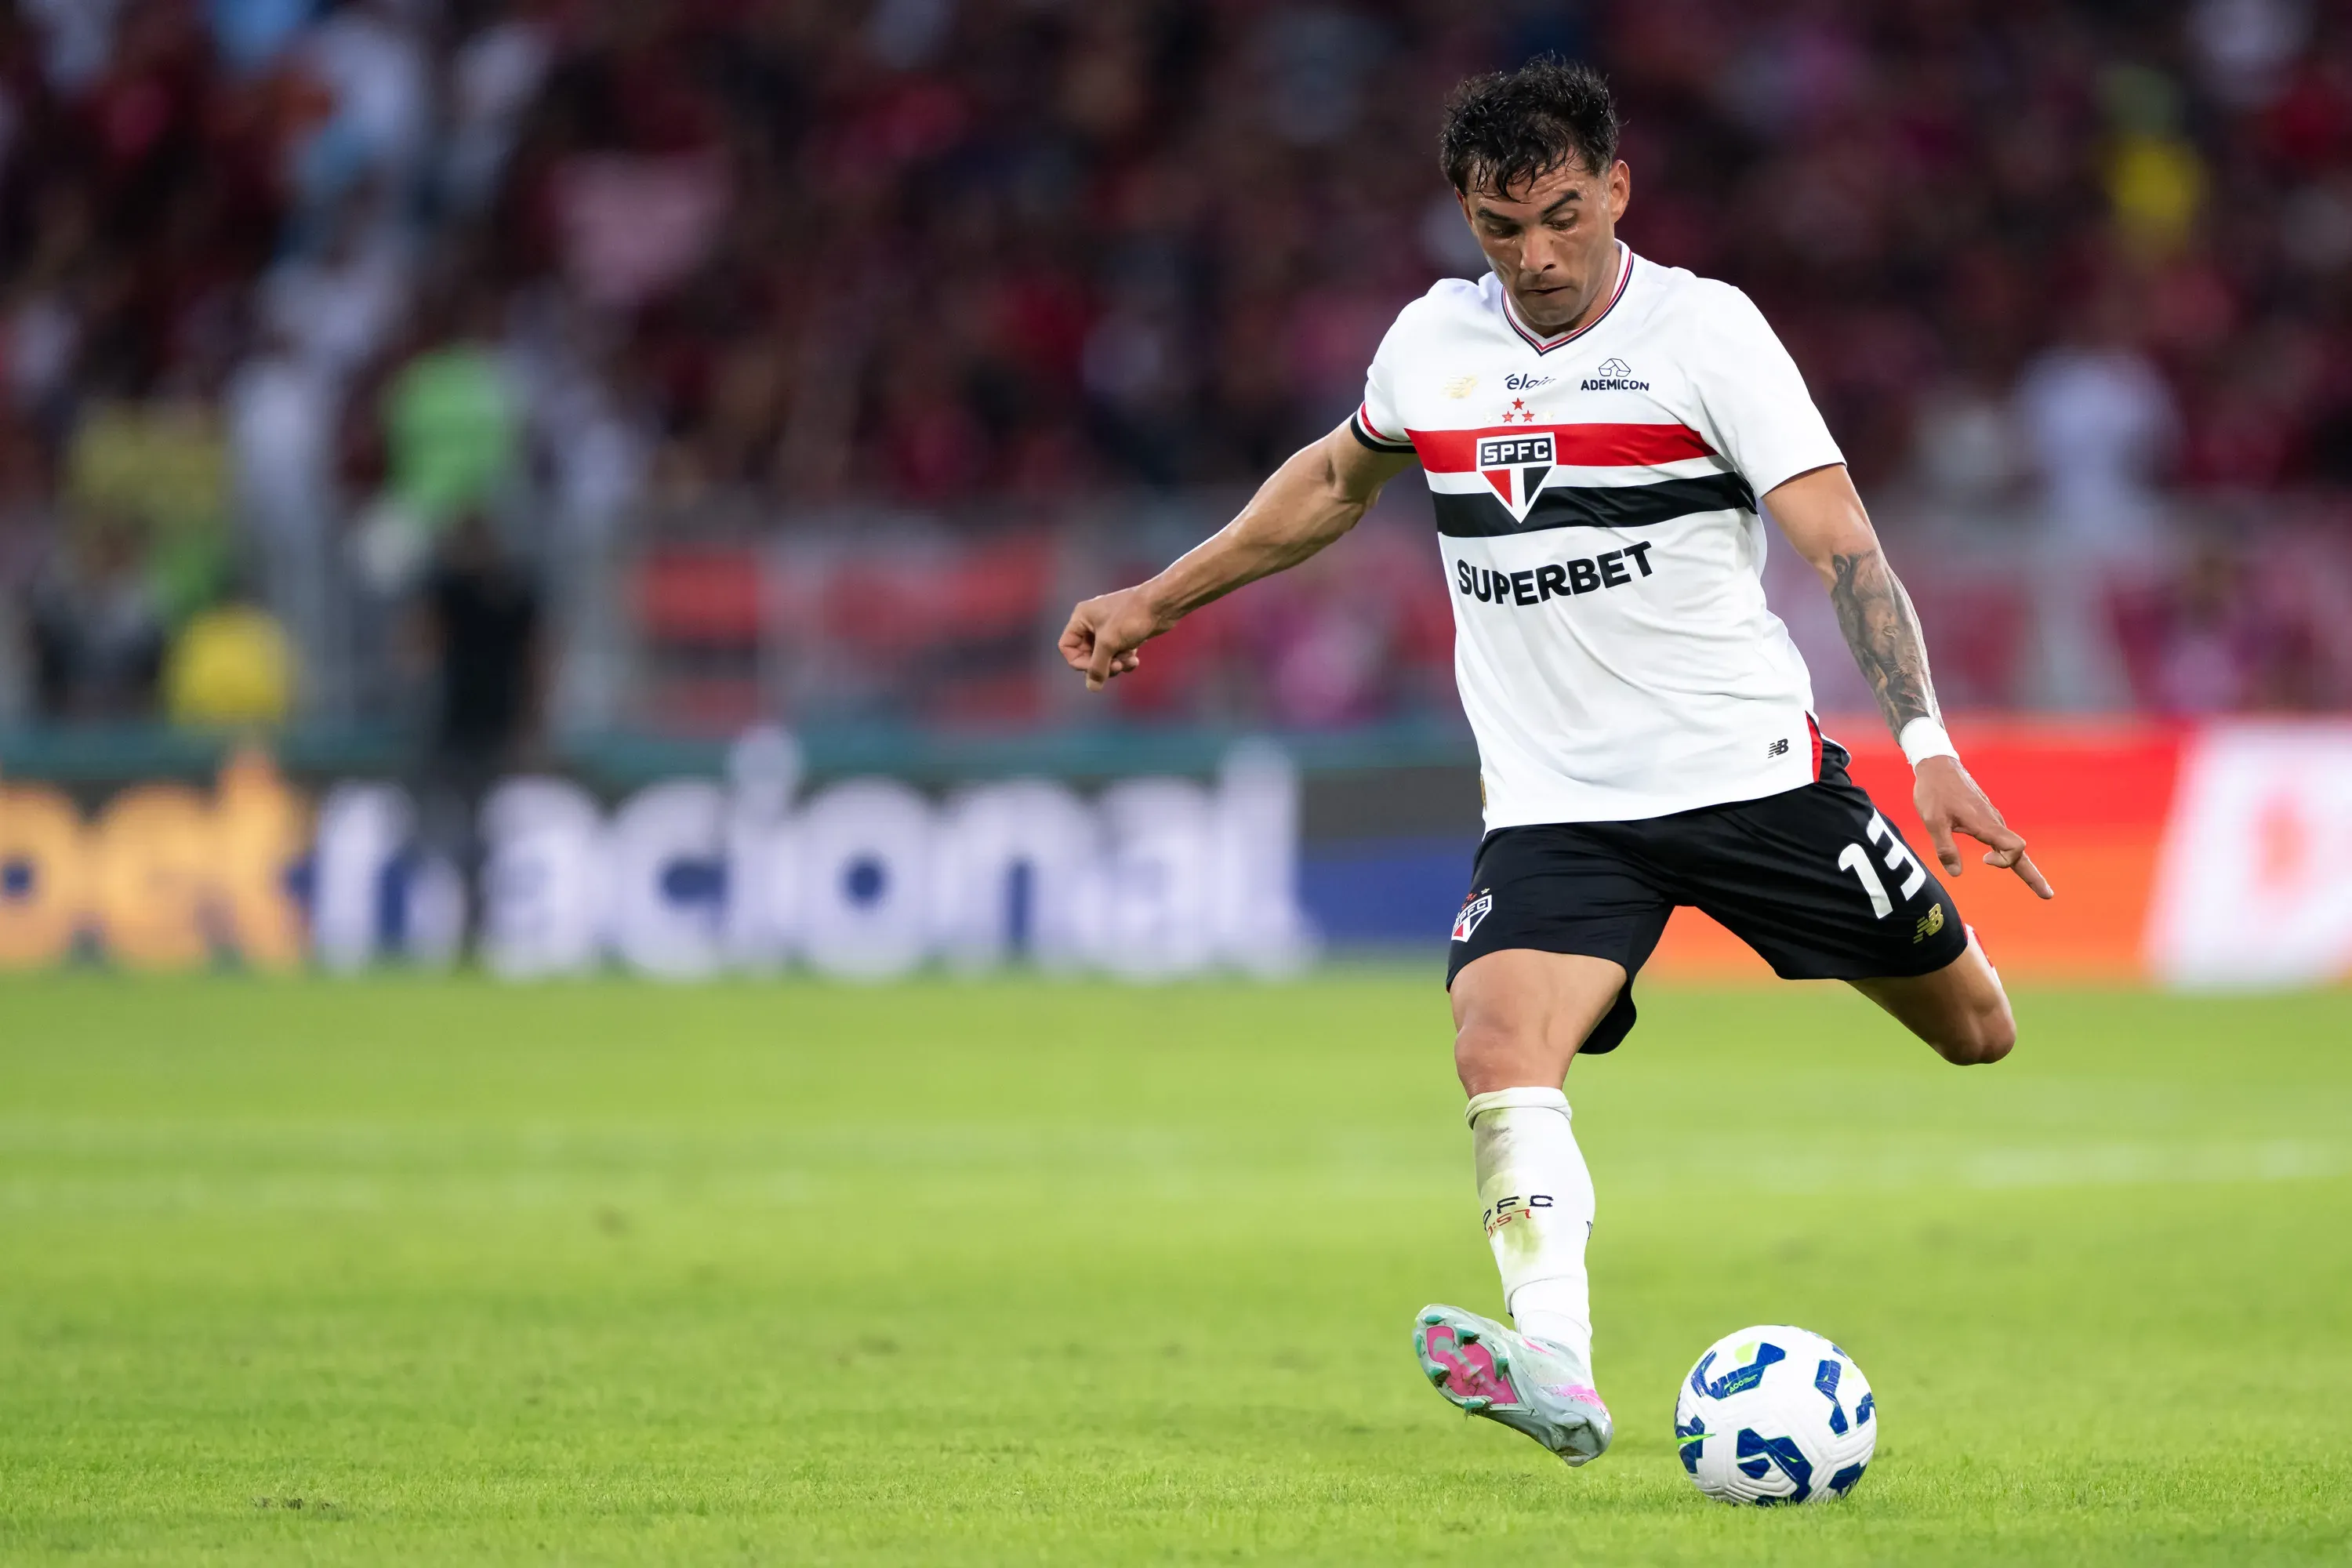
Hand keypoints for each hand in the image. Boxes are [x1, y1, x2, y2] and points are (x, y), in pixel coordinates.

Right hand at [1057, 584, 1166, 690]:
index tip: (1095, 668)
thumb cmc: (1132, 617)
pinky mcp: (1124, 633)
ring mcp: (1109, 628)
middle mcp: (1092, 622)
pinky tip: (1135, 659)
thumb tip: (1092, 688)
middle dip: (1102, 664)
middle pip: (1086, 655)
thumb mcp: (1110, 643)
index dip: (1079, 662)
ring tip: (1129, 662)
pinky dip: (1124, 659)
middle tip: (1117, 666)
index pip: (1067, 647)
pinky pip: (1117, 653)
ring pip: (1104, 657)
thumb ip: (1098, 667)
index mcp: (1081, 617)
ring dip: (1115, 664)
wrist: (1162, 604)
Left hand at [1913, 755, 2052, 898]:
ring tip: (2036, 885)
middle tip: (2049, 896)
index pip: (2015, 848)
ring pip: (2011, 845)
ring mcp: (1991, 819)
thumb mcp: (1932, 821)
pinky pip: (2001, 838)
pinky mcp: (1985, 817)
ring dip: (2020, 865)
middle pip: (2020, 852)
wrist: (1937, 765)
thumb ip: (1945, 848)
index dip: (2005, 861)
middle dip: (2033, 875)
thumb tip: (1956, 873)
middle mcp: (1993, 822)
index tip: (1984, 860)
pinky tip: (1999, 859)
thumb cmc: (1934, 792)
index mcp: (1985, 824)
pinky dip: (2007, 853)